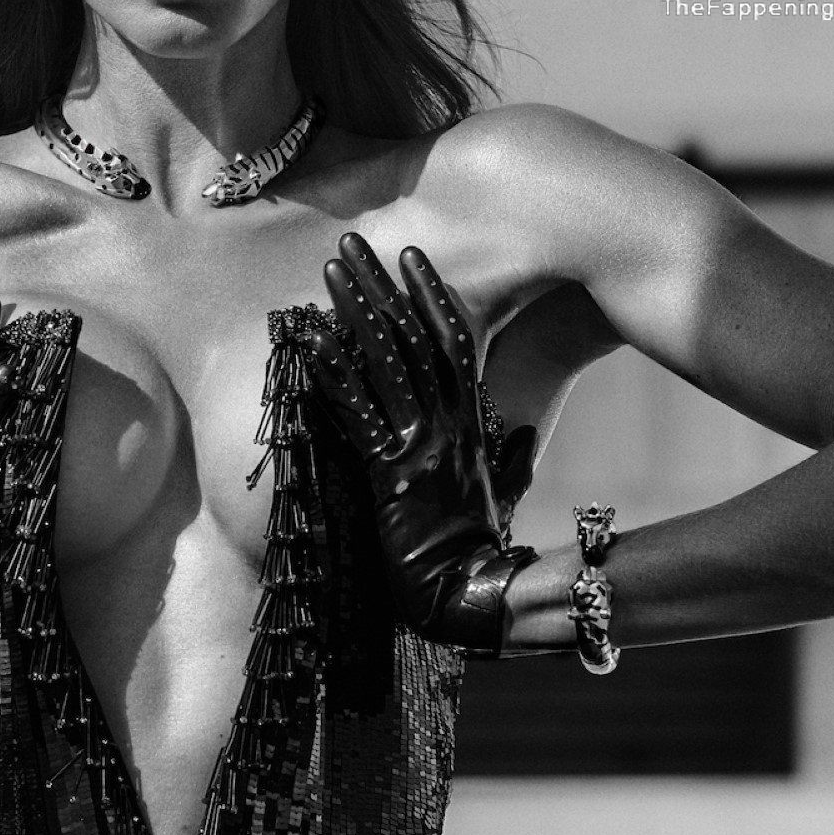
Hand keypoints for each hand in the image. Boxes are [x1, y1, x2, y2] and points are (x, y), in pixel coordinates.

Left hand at [308, 232, 538, 653]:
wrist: (468, 592)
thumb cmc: (479, 546)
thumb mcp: (502, 490)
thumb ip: (509, 456)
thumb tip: (521, 437)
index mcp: (470, 422)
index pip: (453, 342)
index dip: (430, 295)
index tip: (409, 257)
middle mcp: (446, 424)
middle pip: (411, 338)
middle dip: (379, 286)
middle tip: (351, 243)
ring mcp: (418, 446)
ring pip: (386, 364)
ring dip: (355, 313)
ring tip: (329, 271)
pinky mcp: (390, 476)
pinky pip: (359, 416)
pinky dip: (335, 378)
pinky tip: (312, 345)